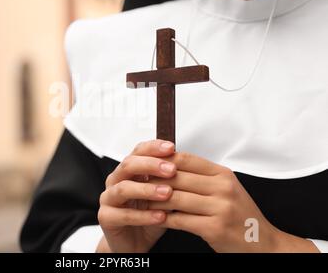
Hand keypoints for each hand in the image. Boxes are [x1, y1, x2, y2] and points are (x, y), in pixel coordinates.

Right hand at [97, 140, 176, 252]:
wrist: (134, 243)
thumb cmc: (148, 216)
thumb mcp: (163, 197)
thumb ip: (169, 181)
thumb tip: (188, 165)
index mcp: (129, 171)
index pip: (138, 151)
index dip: (154, 148)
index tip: (171, 148)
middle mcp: (116, 180)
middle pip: (128, 165)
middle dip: (151, 165)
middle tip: (171, 170)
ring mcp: (108, 198)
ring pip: (123, 188)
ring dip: (147, 189)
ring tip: (167, 193)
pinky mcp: (105, 217)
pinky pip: (123, 215)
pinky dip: (143, 216)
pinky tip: (160, 216)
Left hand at [149, 152, 318, 252]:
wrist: (263, 243)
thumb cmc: (240, 215)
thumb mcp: (226, 188)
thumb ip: (202, 177)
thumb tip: (169, 166)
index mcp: (223, 174)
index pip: (185, 159)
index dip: (162, 161)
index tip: (147, 165)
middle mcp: (223, 188)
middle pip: (177, 177)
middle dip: (154, 181)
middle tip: (139, 183)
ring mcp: (220, 208)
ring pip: (175, 198)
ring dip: (155, 201)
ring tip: (143, 201)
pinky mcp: (214, 228)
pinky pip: (180, 220)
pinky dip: (164, 219)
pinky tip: (155, 218)